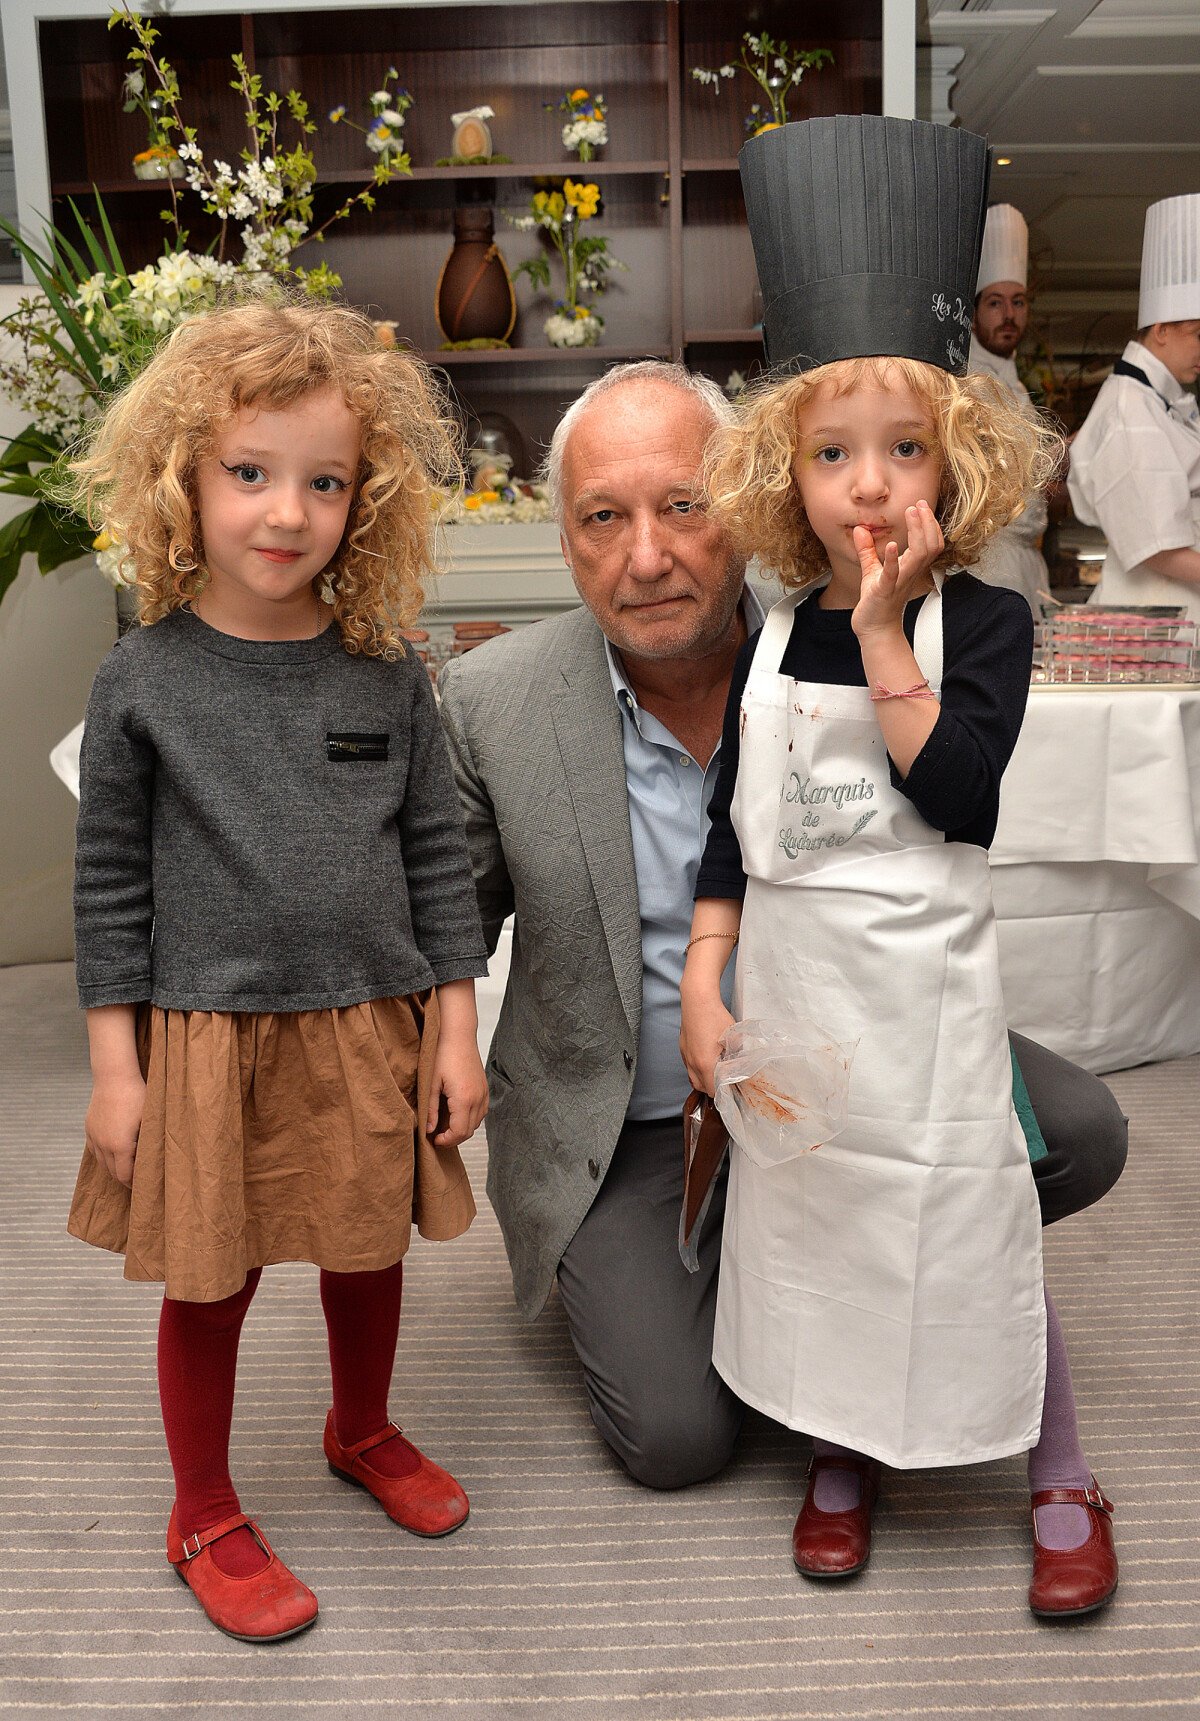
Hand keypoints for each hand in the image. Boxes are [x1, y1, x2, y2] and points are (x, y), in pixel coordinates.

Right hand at [84, 1072, 144, 1187]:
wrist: (114, 1076)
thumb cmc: (137, 1096)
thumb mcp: (149, 1120)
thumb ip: (150, 1142)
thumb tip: (157, 1160)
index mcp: (120, 1146)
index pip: (125, 1175)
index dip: (134, 1183)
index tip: (143, 1185)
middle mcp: (104, 1145)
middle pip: (112, 1172)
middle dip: (125, 1177)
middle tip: (137, 1179)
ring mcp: (94, 1136)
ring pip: (102, 1162)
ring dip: (113, 1167)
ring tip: (127, 1166)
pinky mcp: (89, 1128)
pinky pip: (94, 1149)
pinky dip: (104, 1155)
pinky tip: (113, 1152)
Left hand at [426, 1037, 488, 1150]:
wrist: (459, 1036)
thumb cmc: (443, 1056)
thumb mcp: (431, 1084)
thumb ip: (430, 1110)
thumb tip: (428, 1130)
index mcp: (464, 1099)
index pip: (459, 1132)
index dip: (446, 1141)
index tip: (434, 1139)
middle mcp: (478, 1099)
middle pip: (469, 1131)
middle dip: (453, 1138)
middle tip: (438, 1136)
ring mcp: (484, 1094)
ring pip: (476, 1123)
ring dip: (462, 1129)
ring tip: (445, 1126)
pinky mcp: (485, 1089)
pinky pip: (481, 1112)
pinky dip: (470, 1119)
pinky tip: (457, 1114)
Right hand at [680, 988, 735, 1097]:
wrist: (697, 1000)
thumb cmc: (715, 1017)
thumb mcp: (733, 1037)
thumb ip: (737, 1055)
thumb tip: (741, 1063)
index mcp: (705, 1064)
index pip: (712, 1091)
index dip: (723, 1091)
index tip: (732, 1085)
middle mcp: (692, 1063)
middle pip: (701, 1087)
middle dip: (713, 1087)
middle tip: (725, 1079)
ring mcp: (686, 1056)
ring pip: (693, 1077)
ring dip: (704, 1078)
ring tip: (716, 1070)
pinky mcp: (683, 1048)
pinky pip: (689, 1066)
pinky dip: (697, 1068)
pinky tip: (707, 1058)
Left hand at [851, 500, 944, 637]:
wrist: (875, 629)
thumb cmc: (876, 602)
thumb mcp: (871, 571)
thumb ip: (867, 550)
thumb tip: (859, 530)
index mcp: (911, 567)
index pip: (931, 542)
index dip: (929, 523)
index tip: (921, 505)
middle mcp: (910, 573)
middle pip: (931, 545)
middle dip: (928, 523)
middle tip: (920, 505)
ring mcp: (899, 581)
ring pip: (920, 555)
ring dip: (917, 532)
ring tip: (911, 514)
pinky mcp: (885, 590)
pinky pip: (894, 574)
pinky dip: (893, 559)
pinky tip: (890, 544)